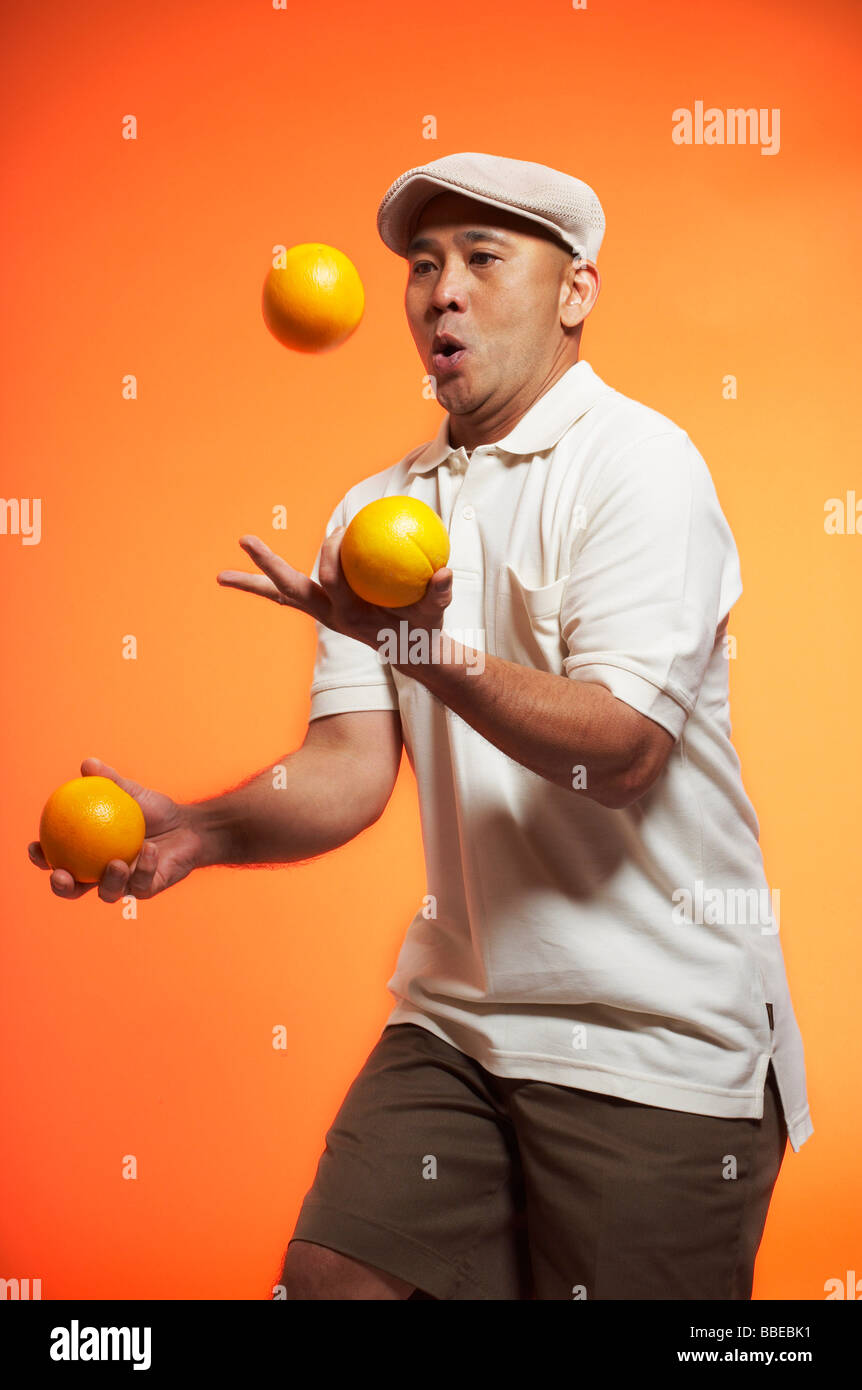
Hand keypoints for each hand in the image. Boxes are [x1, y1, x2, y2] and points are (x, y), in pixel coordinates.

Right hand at [28, 757, 206, 902]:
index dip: (42, 858)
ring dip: (110, 881)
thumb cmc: (154, 811)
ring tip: (116, 863)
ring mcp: (125, 885)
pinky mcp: (148, 889)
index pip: (58, 859)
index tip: (36, 847)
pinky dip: (146, 866)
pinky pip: (143, 882)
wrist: (189, 826)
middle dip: (63, 887)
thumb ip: (109, 782)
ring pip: (108, 893)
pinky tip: (149, 850)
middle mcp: (101, 873)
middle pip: (74, 889)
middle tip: (62, 876)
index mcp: (89, 853)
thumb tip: (87, 764)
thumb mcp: (132, 793)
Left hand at [216, 529, 452, 651]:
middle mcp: (329, 615)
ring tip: (221, 576)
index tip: (342, 529)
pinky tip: (257, 567)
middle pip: (289, 590)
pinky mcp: (325, 610)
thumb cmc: (425, 627)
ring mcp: (323, 613)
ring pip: (283, 595)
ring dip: (254, 582)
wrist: (414, 652)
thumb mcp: (437, 610)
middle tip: (244, 539)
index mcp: (350, 615)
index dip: (330, 555)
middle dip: (264, 568)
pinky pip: (294, 594)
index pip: (330, 581)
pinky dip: (275, 583)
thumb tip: (444, 572)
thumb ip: (439, 592)